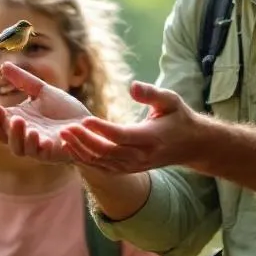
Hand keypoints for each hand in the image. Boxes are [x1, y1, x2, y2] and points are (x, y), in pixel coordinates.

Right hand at [0, 62, 91, 162]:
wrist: (88, 126)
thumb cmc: (64, 111)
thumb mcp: (42, 91)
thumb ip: (23, 80)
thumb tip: (3, 65)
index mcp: (16, 120)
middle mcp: (22, 135)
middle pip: (0, 133)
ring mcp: (36, 146)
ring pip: (17, 147)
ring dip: (15, 134)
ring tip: (17, 119)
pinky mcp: (51, 154)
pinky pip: (39, 153)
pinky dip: (36, 144)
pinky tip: (36, 133)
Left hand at [59, 81, 203, 172]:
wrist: (191, 145)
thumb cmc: (178, 117)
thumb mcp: (171, 100)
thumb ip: (152, 93)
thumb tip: (132, 86)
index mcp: (151, 138)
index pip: (121, 136)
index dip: (101, 129)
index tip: (83, 119)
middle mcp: (141, 156)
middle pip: (107, 152)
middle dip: (84, 140)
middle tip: (65, 127)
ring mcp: (134, 166)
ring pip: (102, 162)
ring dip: (81, 150)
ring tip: (64, 136)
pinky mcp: (128, 170)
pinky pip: (103, 167)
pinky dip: (85, 159)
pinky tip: (71, 148)